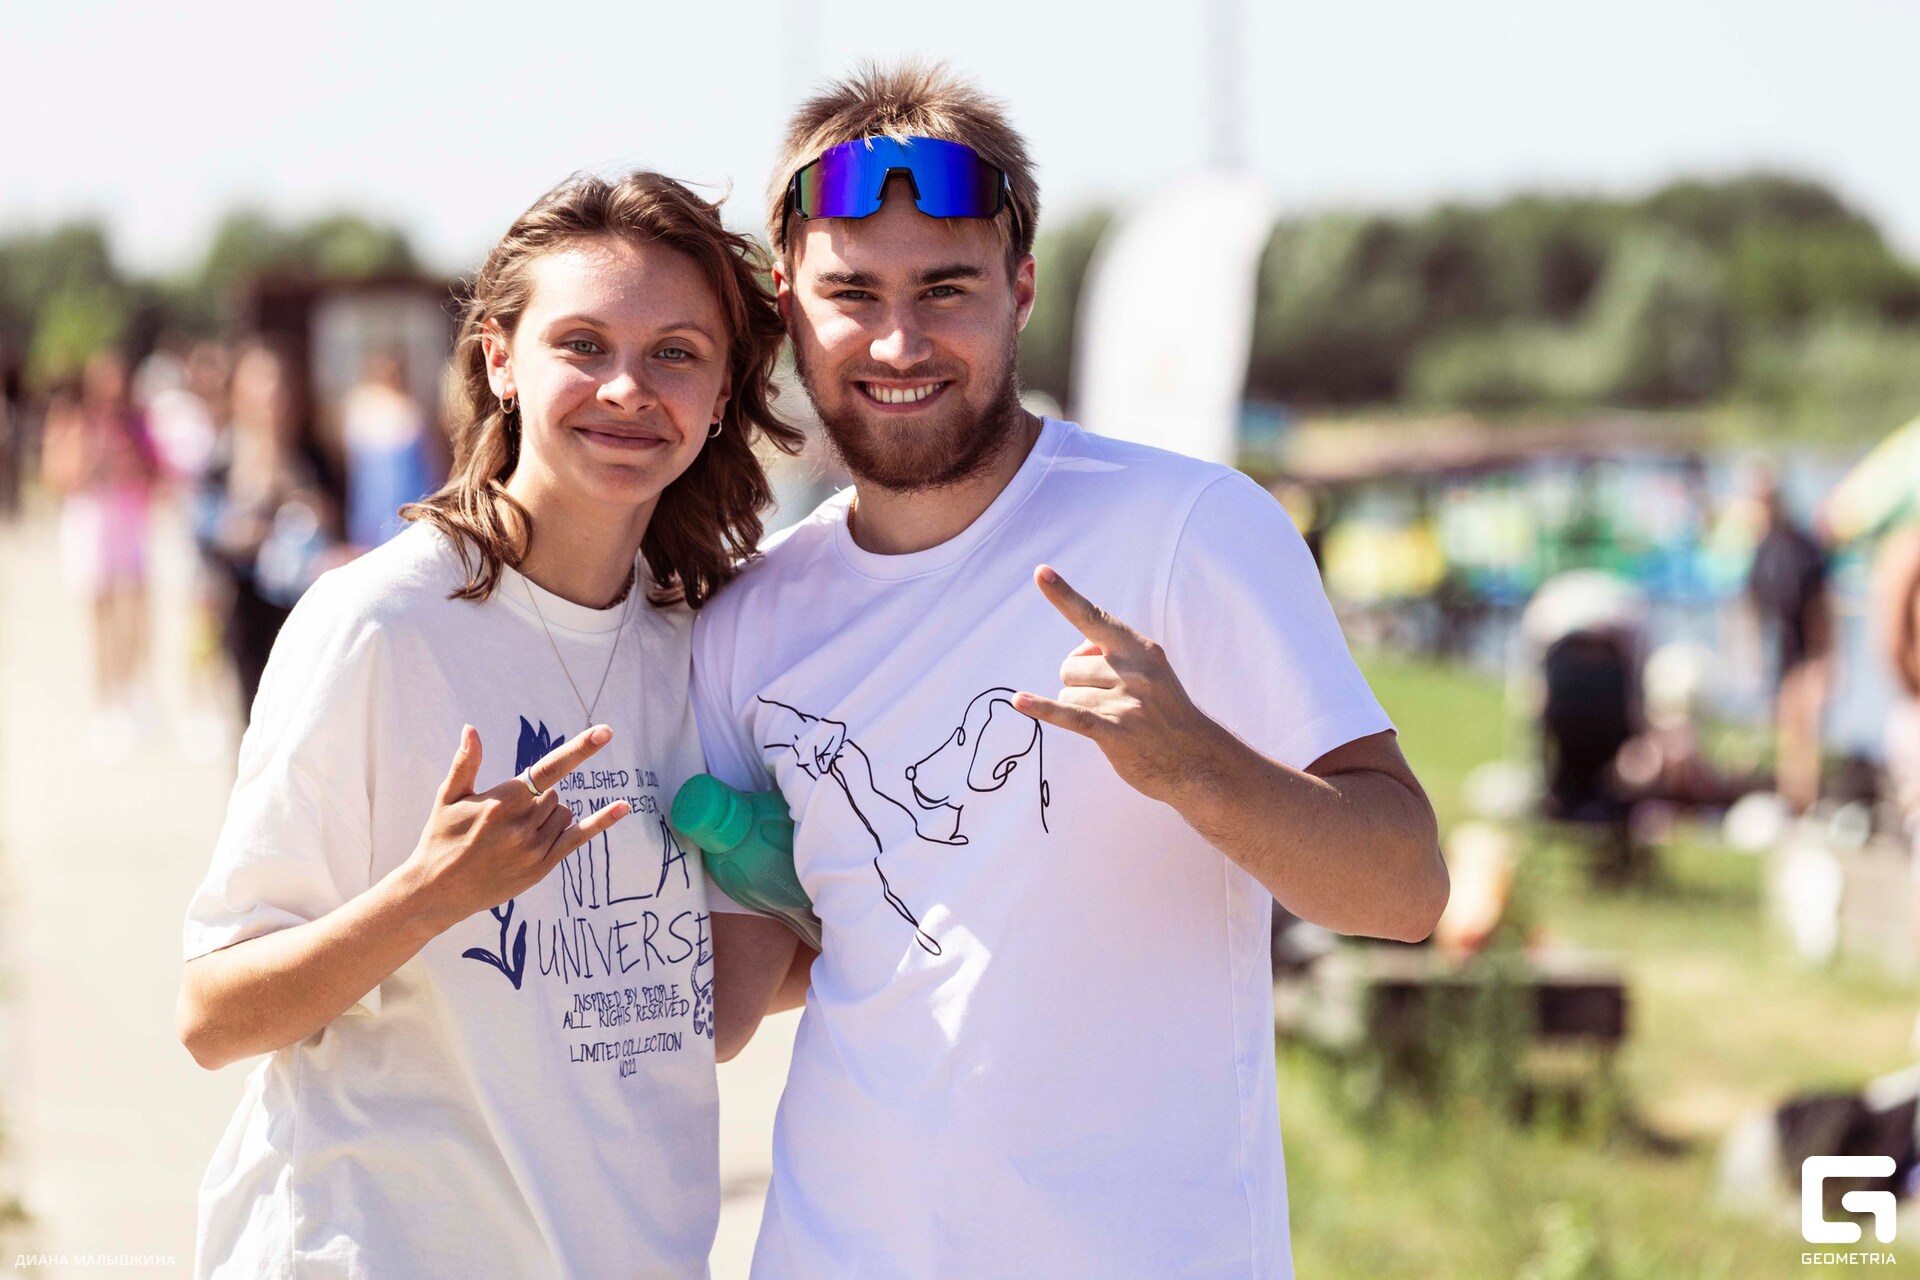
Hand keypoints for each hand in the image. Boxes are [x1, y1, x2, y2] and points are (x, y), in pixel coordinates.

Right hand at [402, 723, 632, 931]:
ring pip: (565, 814)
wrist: (436, 892)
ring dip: (549, 816)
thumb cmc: (440, 838)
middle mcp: (522, 824)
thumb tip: (472, 729)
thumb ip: (466, 764)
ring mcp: (534, 848)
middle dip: (537, 799)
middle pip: (554, 794)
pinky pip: (579, 838)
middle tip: (505, 819)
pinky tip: (624, 806)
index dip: (579, 750)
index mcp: (502, 801)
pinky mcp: (542, 867)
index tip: (604, 732)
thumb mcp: (448, 798)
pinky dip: (602, 821)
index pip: (548, 769)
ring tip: (513, 835)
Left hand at [1012, 565, 1228, 805]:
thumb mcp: (1151, 670)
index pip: (1095, 617)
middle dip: (1078, 684)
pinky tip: (1019, 700)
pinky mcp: (1115, 732)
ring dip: (1079, 708)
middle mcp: (1134, 670)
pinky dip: (1041, 707)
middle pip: (1069, 666)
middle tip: (1111, 702)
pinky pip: (1068, 714)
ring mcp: (1126, 702)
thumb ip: (1114, 653)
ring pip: (1067, 694)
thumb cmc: (1165, 711)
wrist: (1197, 760)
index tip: (1040, 573)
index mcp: (1141, 649)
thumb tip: (1078, 653)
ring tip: (1112, 721)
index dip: (1064, 596)